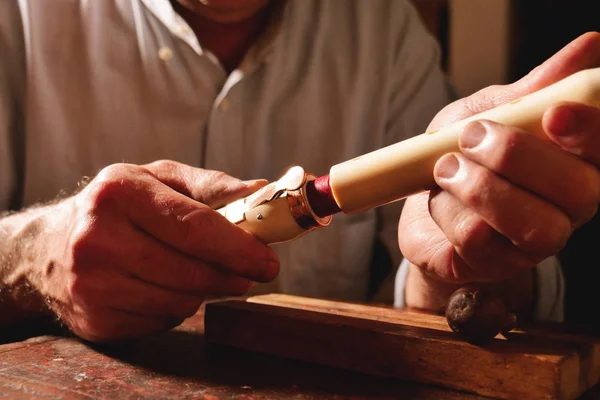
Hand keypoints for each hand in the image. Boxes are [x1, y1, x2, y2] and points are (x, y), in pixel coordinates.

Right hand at [32, 160, 277, 341]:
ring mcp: (92, 284)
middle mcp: (98, 238)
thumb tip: (262, 192)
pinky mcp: (95, 320)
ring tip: (200, 274)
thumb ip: (211, 186)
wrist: (48, 248)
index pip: (195, 226)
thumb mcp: (158, 180)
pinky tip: (165, 288)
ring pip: (180, 301)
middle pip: (191, 271)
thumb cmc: (118, 207)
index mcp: (120, 192)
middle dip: (231, 276)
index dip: (239, 248)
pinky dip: (176, 307)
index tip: (268, 261)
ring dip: (204, 292)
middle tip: (248, 274)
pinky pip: (161, 321)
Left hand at [398, 32, 599, 310]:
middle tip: (472, 135)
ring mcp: (534, 243)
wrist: (422, 197)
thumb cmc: (464, 152)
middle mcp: (568, 207)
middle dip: (516, 157)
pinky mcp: (494, 266)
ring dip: (478, 188)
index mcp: (578, 162)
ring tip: (445, 168)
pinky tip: (438, 199)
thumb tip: (590, 45)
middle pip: (578, 192)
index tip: (553, 112)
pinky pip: (478, 242)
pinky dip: (448, 212)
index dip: (590, 131)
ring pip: (531, 224)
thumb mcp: (490, 110)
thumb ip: (532, 90)